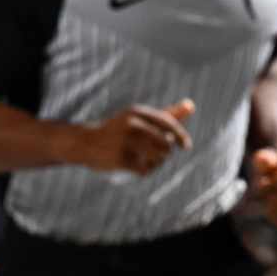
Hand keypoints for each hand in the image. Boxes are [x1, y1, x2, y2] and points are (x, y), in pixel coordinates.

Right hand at [72, 100, 194, 174]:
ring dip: (158, 162)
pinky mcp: (119, 159)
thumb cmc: (119, 130)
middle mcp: (131, 125)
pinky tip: (142, 168)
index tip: (186, 146)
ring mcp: (124, 142)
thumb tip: (191, 105)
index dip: (180, 136)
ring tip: (151, 161)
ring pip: (157, 156)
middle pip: (164, 142)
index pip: (167, 123)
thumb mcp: (140, 118)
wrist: (85, 143)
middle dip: (166, 151)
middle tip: (161, 155)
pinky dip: (147, 170)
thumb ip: (166, 113)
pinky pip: (145, 169)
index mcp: (137, 112)